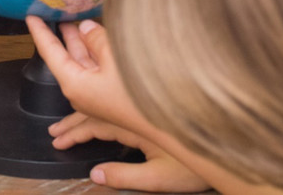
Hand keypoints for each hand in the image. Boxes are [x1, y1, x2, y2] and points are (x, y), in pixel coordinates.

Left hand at [26, 16, 151, 137]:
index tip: (30, 16)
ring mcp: (99, 94)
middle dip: (61, 36)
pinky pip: (100, 70)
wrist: (169, 129)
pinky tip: (99, 40)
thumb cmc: (139, 97)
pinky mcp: (114, 95)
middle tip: (54, 15)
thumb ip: (98, 40)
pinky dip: (97, 53)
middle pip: (67, 57)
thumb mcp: (116, 60)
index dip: (40, 32)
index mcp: (75, 84)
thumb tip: (85, 27)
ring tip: (74, 22)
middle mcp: (83, 91)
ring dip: (80, 42)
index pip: (51, 53)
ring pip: (85, 63)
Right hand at [51, 113, 211, 192]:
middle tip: (54, 130)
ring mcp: (142, 108)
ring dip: (86, 112)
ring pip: (107, 104)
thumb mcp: (159, 177)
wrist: (227, 145)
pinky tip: (99, 115)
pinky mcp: (151, 110)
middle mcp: (135, 111)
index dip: (73, 132)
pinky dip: (102, 111)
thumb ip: (125, 175)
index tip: (57, 139)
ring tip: (68, 121)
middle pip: (96, 109)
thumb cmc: (198, 161)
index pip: (94, 124)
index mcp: (133, 124)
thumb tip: (95, 174)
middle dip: (73, 120)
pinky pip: (118, 106)